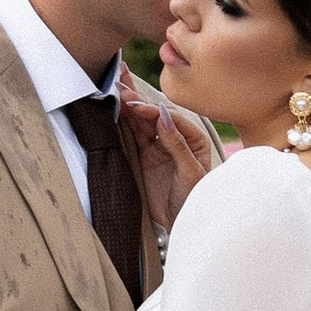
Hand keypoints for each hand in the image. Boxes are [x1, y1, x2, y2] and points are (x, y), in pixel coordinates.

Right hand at [117, 78, 220, 237]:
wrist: (181, 223)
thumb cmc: (193, 199)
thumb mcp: (190, 172)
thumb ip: (177, 144)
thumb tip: (163, 116)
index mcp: (194, 138)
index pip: (171, 119)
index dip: (153, 111)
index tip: (138, 106)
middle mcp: (177, 138)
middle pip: (156, 115)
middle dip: (139, 101)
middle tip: (121, 87)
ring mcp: (159, 146)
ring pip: (143, 122)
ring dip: (130, 106)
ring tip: (116, 88)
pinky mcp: (145, 156)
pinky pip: (134, 135)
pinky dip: (125, 121)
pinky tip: (117, 106)